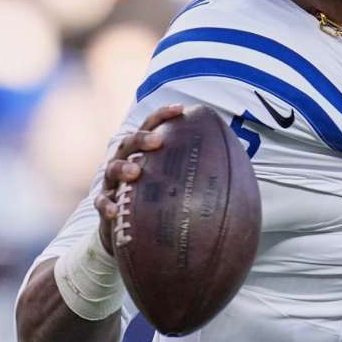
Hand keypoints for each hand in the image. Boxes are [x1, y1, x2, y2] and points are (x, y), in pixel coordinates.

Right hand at [95, 104, 183, 253]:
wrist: (127, 231)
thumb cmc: (157, 202)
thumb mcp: (175, 185)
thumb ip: (196, 175)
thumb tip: (240, 174)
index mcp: (142, 153)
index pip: (151, 127)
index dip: (163, 115)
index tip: (181, 109)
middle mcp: (124, 163)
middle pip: (128, 144)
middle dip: (141, 139)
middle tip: (156, 142)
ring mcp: (112, 184)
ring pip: (111, 169)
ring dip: (122, 168)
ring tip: (135, 172)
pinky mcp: (105, 206)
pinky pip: (101, 203)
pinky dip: (107, 205)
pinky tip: (115, 211)